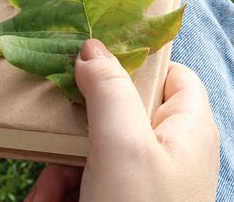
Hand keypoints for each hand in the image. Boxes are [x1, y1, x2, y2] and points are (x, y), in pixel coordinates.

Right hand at [25, 39, 219, 201]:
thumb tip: (92, 47)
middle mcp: (172, 148)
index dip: (132, 63)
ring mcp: (148, 179)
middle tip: (53, 140)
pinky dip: (68, 192)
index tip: (88, 62)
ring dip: (64, 170)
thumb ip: (109, 91)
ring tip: (45, 196)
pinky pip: (93, 184)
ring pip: (99, 152)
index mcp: (188, 125)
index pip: (169, 73)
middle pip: (121, 112)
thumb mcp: (122, 146)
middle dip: (79, 132)